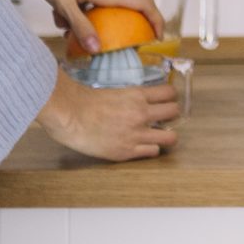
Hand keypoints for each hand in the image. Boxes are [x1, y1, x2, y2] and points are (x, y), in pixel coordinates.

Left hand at [0, 0, 163, 53]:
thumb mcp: (62, 1)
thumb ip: (79, 25)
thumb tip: (96, 49)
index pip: (144, 4)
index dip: (157, 21)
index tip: (157, 40)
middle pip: (127, 11)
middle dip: (124, 31)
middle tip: (117, 49)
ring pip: (102, 13)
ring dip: (91, 26)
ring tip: (73, 36)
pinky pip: (86, 9)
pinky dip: (75, 18)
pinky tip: (59, 19)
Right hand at [37, 72, 180, 161]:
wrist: (69, 116)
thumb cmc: (83, 102)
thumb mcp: (114, 92)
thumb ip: (131, 97)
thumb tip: (139, 100)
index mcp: (137, 95)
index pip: (169, 92)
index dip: (170, 97)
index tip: (167, 101)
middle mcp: (141, 114)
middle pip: (174, 112)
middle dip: (171, 115)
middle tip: (164, 119)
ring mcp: (136, 134)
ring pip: (171, 137)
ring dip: (166, 136)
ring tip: (159, 136)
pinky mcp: (127, 151)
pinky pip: (153, 152)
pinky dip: (151, 149)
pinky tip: (143, 146)